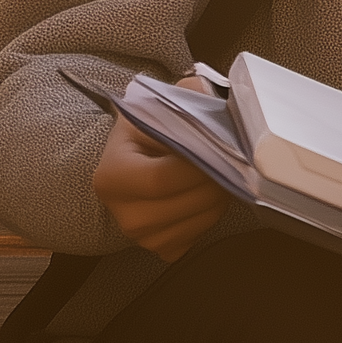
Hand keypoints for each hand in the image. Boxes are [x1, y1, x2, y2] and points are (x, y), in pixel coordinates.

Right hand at [90, 76, 227, 261]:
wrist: (140, 154)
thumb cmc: (153, 128)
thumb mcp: (165, 104)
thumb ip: (189, 94)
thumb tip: (208, 94)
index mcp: (111, 175)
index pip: (161, 179)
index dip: (198, 165)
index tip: (219, 148)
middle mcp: (120, 212)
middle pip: (183, 204)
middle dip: (217, 180)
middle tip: (230, 159)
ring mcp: (138, 236)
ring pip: (197, 223)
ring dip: (219, 198)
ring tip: (218, 174)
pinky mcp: (160, 248)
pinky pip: (196, 237)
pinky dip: (210, 216)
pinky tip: (205, 195)